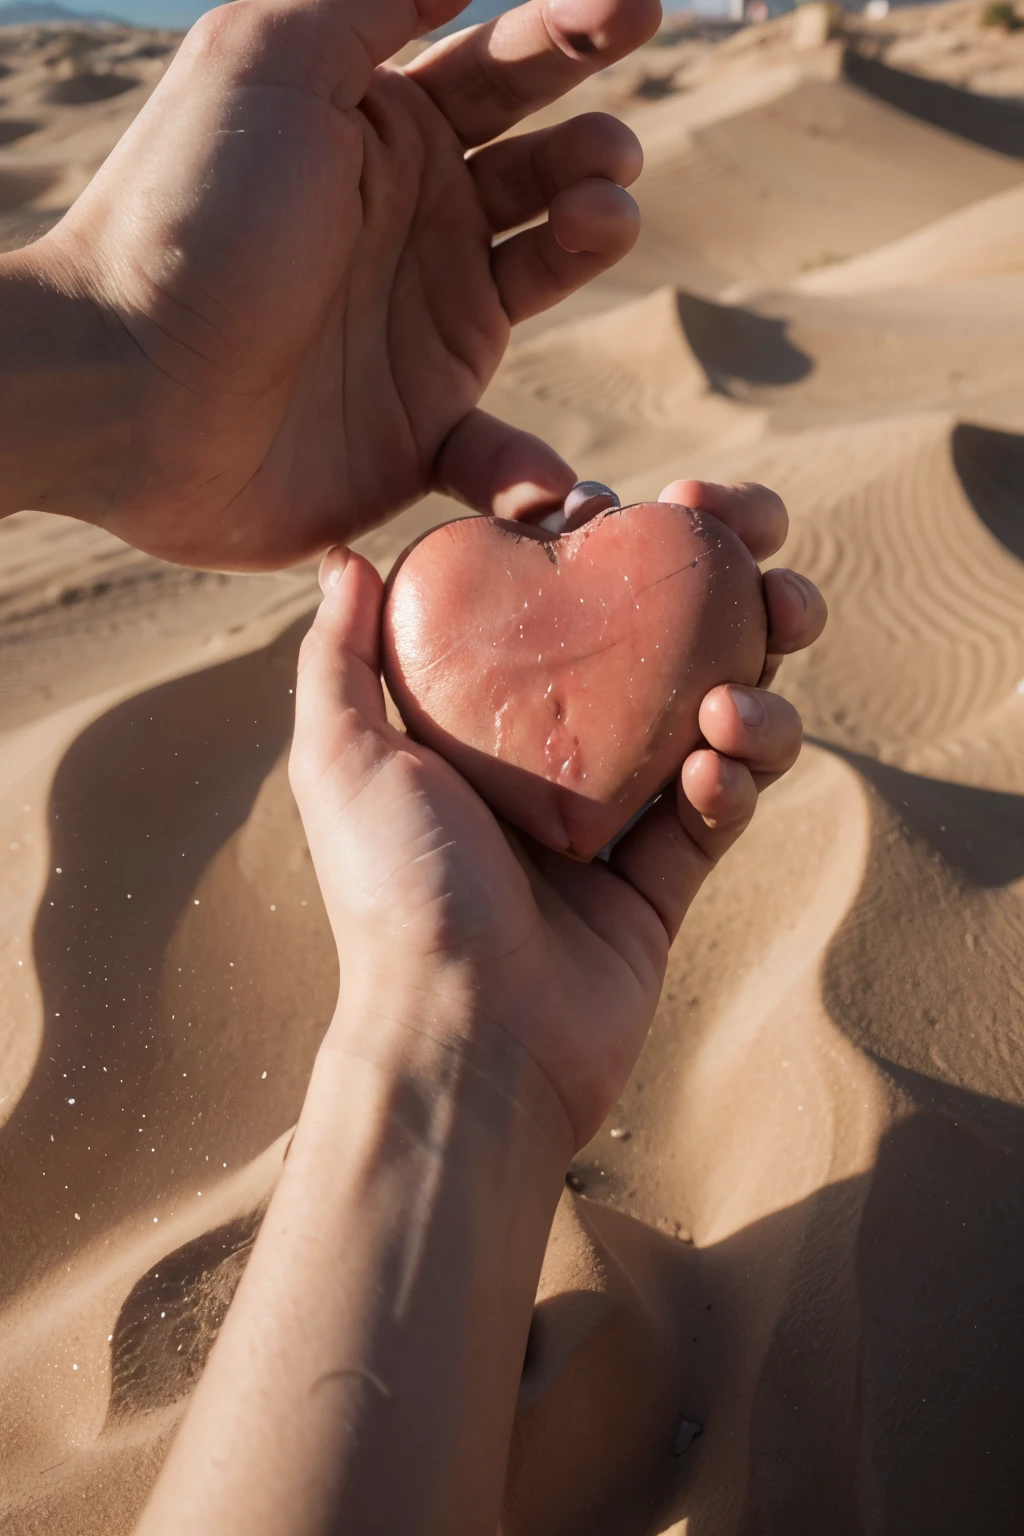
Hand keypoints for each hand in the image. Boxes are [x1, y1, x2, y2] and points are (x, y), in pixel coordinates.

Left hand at [39, 0, 658, 568]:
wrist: (125, 389)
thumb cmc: (192, 215)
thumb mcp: (270, 59)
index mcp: (381, 134)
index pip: (500, 68)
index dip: (574, 28)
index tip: (634, 3)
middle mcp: (411, 228)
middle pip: (539, 169)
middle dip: (591, 148)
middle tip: (609, 154)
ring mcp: (421, 335)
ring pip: (542, 279)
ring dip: (588, 242)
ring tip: (600, 219)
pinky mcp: (417, 438)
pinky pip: (492, 450)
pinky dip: (524, 464)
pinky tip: (542, 472)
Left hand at [289, 483, 826, 1147]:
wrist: (462, 1037)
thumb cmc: (397, 891)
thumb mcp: (340, 759)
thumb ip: (339, 657)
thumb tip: (345, 558)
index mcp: (483, 721)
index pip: (564, 605)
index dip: (616, 544)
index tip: (651, 501)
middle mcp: (551, 760)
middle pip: (657, 649)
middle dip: (724, 587)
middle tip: (767, 541)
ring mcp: (612, 821)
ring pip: (712, 719)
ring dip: (755, 676)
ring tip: (760, 661)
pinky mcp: (662, 884)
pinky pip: (718, 807)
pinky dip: (736, 773)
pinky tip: (720, 764)